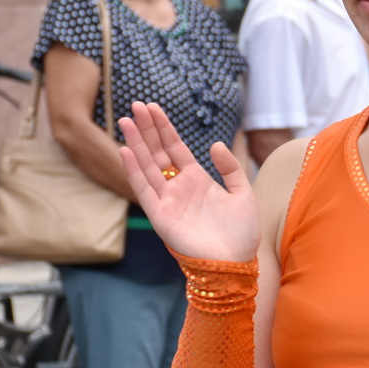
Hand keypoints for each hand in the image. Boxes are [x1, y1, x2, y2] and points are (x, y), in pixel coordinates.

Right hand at [118, 102, 258, 262]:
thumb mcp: (242, 193)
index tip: (152, 107)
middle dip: (146, 129)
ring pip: (148, 166)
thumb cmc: (241, 232)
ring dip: (136, 144)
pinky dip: (135, 171)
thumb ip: (231, 168)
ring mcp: (167, 201)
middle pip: (158, 152)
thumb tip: (215, 144)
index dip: (164, 128)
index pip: (175, 148)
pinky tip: (126, 151)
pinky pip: (144, 190)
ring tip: (125, 120)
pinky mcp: (160, 216)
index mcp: (196, 180)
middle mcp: (178, 188)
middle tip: (135, 105)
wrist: (236, 263)